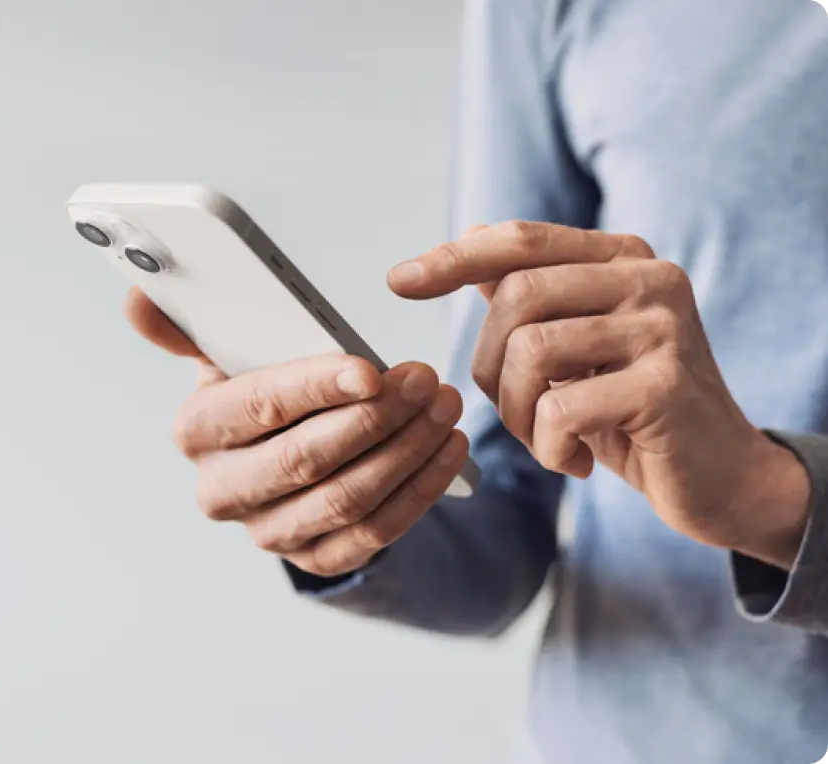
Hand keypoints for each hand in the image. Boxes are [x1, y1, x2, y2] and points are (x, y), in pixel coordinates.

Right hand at [124, 287, 469, 576]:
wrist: (279, 461)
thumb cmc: (261, 395)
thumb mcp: (228, 356)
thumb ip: (190, 325)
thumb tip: (138, 296)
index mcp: (198, 431)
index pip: (257, 408)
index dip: (315, 387)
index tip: (369, 368)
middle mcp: (225, 490)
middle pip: (306, 460)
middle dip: (374, 418)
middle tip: (424, 379)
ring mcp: (271, 532)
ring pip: (349, 498)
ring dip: (407, 450)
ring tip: (444, 405)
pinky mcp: (317, 558)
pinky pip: (376, 532)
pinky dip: (420, 489)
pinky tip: (448, 449)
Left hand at [387, 222, 810, 569]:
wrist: (717, 475)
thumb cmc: (632, 409)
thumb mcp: (577, 345)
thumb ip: (533, 292)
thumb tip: (470, 236)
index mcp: (622, 259)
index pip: (521, 241)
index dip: (453, 259)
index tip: (397, 281)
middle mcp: (648, 277)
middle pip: (516, 296)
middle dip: (490, 366)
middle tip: (516, 412)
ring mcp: (662, 327)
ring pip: (530, 351)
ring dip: (517, 414)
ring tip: (545, 439)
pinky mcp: (665, 384)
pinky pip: (560, 408)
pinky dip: (548, 447)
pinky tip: (574, 461)